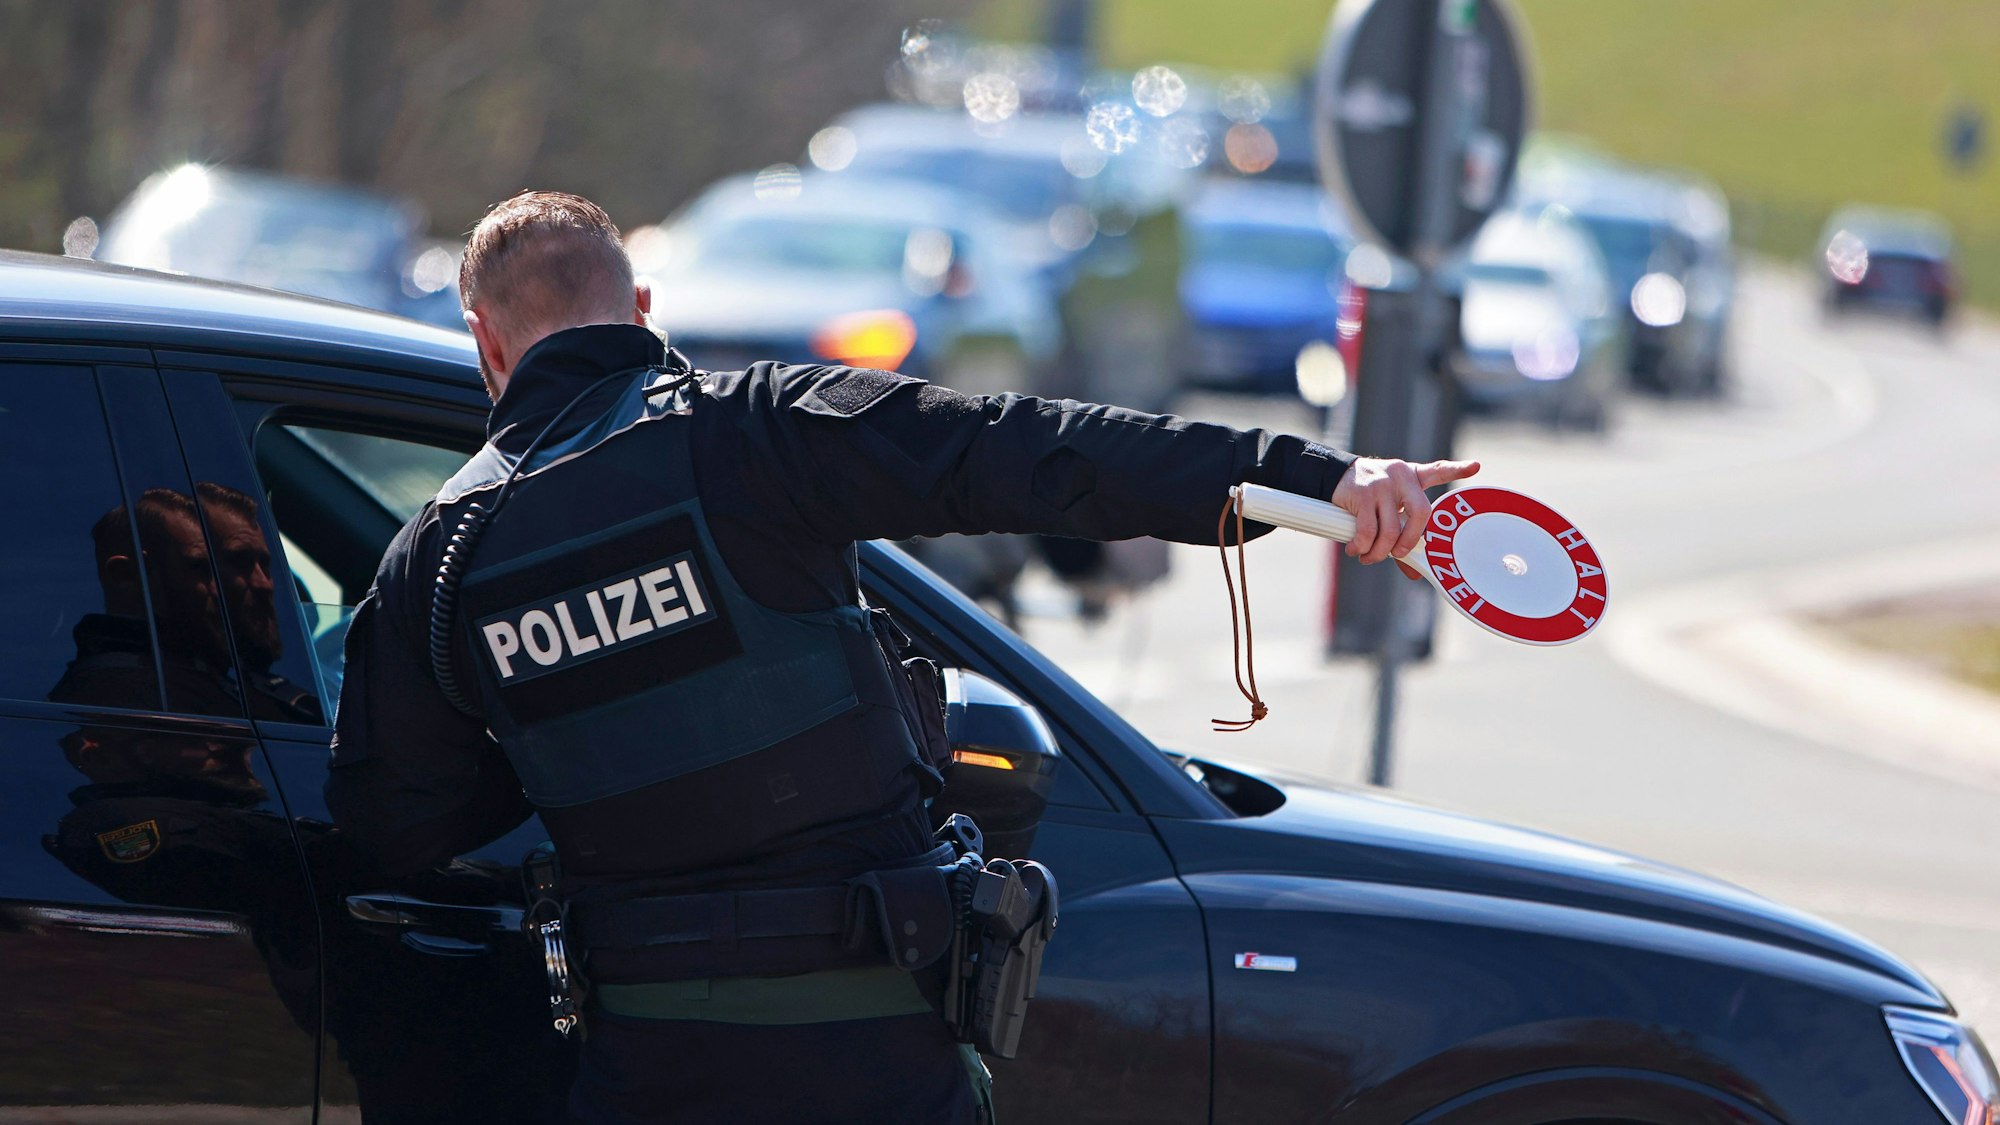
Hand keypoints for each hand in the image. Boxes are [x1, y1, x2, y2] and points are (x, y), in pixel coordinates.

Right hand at [1330, 457, 1481, 568]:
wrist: (1335, 475)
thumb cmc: (1370, 493)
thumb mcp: (1389, 504)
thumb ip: (1403, 532)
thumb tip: (1414, 572)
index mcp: (1412, 476)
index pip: (1437, 470)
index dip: (1458, 469)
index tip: (1475, 467)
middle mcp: (1401, 478)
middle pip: (1420, 514)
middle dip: (1410, 541)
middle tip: (1398, 554)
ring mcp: (1381, 485)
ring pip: (1390, 530)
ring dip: (1379, 552)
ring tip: (1369, 557)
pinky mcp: (1361, 495)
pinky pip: (1367, 531)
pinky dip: (1362, 547)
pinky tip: (1356, 550)